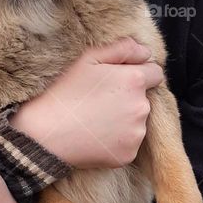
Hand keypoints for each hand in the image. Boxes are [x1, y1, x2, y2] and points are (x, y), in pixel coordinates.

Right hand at [10, 37, 164, 168]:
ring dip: (125, 119)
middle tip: (101, 101)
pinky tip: (97, 135)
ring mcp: (136, 133)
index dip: (139, 73)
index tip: (119, 81)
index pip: (155, 73)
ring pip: (138, 122)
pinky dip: (117, 140)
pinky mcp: (128, 154)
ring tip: (97, 119)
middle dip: (130, 97)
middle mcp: (142, 107)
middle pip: (145, 98)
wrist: (46, 133)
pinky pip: (129, 143)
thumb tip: (146, 51)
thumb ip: (122, 48)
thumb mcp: (89, 59)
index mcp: (135, 81)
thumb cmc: (65, 92)